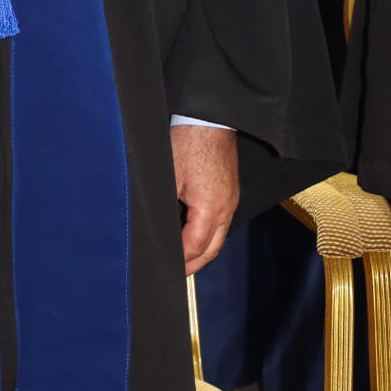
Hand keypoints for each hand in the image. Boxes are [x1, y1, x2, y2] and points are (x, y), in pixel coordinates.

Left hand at [170, 125, 238, 275]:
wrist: (209, 117)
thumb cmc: (188, 140)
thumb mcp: (169, 177)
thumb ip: (166, 209)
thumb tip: (158, 230)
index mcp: (211, 207)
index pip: (195, 246)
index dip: (180, 260)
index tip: (167, 268)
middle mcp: (226, 207)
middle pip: (212, 249)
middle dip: (194, 264)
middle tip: (176, 274)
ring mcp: (231, 198)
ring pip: (219, 236)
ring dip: (202, 251)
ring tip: (184, 260)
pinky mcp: (230, 190)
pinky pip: (221, 221)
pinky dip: (208, 234)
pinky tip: (195, 235)